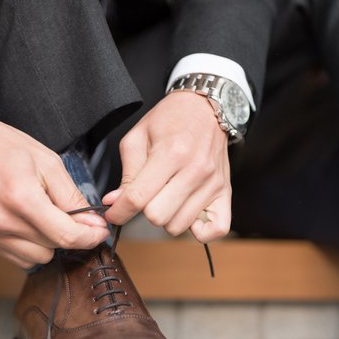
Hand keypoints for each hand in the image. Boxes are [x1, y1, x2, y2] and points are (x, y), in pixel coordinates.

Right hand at [0, 115, 108, 267]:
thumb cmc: (3, 147)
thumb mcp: (47, 162)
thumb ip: (71, 196)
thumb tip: (92, 223)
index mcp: (21, 198)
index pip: (66, 235)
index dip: (90, 237)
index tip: (99, 231)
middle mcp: (3, 222)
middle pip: (55, 247)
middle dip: (69, 232)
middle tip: (67, 211)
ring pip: (39, 257)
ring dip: (50, 241)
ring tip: (43, 214)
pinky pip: (21, 258)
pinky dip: (32, 246)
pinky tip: (29, 223)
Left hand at [103, 92, 231, 242]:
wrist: (206, 107)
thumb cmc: (170, 120)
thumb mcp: (138, 137)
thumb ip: (127, 173)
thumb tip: (115, 203)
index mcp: (170, 153)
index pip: (138, 198)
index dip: (119, 211)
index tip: (113, 213)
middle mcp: (195, 171)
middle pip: (157, 217)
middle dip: (144, 211)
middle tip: (146, 196)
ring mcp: (212, 183)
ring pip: (178, 226)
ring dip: (167, 217)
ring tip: (166, 198)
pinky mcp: (225, 192)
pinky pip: (216, 229)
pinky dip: (199, 230)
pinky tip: (187, 213)